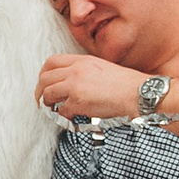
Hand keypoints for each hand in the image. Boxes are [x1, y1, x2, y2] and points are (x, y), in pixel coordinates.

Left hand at [36, 53, 153, 119]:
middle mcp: (76, 70)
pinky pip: (61, 110)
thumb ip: (85, 72)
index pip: (52, 61)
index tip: (44, 82)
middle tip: (42, 100)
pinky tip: (68, 117)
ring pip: (48, 93)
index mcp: (82, 60)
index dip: (44, 73)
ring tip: (52, 109)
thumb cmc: (126, 84)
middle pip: (45, 78)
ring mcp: (75, 85)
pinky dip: (62, 116)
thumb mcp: (102, 68)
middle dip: (40, 90)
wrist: (138, 93)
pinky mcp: (78, 102)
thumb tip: (72, 83)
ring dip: (47, 103)